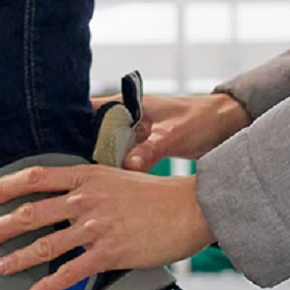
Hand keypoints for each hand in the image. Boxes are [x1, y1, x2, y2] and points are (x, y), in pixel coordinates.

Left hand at [0, 166, 214, 289]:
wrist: (191, 209)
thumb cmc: (160, 195)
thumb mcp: (120, 177)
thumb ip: (93, 186)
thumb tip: (70, 197)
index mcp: (88, 177)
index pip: (38, 177)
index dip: (9, 186)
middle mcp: (87, 201)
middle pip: (32, 212)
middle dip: (3, 227)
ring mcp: (96, 227)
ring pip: (45, 244)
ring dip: (18, 258)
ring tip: (3, 267)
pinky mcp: (109, 253)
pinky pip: (71, 271)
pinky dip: (49, 283)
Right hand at [90, 92, 250, 171]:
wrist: (225, 126)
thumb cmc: (202, 119)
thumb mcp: (174, 134)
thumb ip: (151, 149)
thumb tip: (129, 165)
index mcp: (129, 104)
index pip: (91, 110)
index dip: (74, 126)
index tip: (64, 147)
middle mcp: (127, 118)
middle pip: (95, 134)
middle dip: (86, 151)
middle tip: (75, 174)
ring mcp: (135, 134)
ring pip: (109, 149)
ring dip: (104, 163)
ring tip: (89, 184)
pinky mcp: (143, 148)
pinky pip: (124, 160)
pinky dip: (120, 170)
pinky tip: (112, 185)